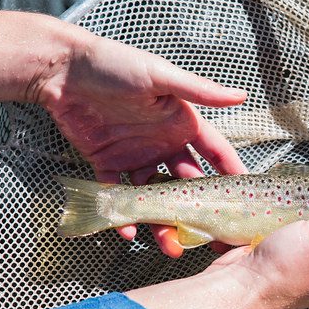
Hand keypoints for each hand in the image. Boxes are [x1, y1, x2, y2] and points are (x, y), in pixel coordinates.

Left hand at [34, 31, 247, 254]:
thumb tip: (241, 96)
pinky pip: (118, 194)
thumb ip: (199, 91)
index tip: (245, 199)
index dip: (230, 174)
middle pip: (186, 182)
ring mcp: (136, 155)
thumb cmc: (115, 63)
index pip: (214, 152)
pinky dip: (123, 214)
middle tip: (209, 236)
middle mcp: (163, 142)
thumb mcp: (160, 75)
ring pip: (154, 195)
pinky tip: (128, 232)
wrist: (63, 70)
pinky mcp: (107, 163)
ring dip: (162, 220)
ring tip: (170, 245)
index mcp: (181, 122)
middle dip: (197, 208)